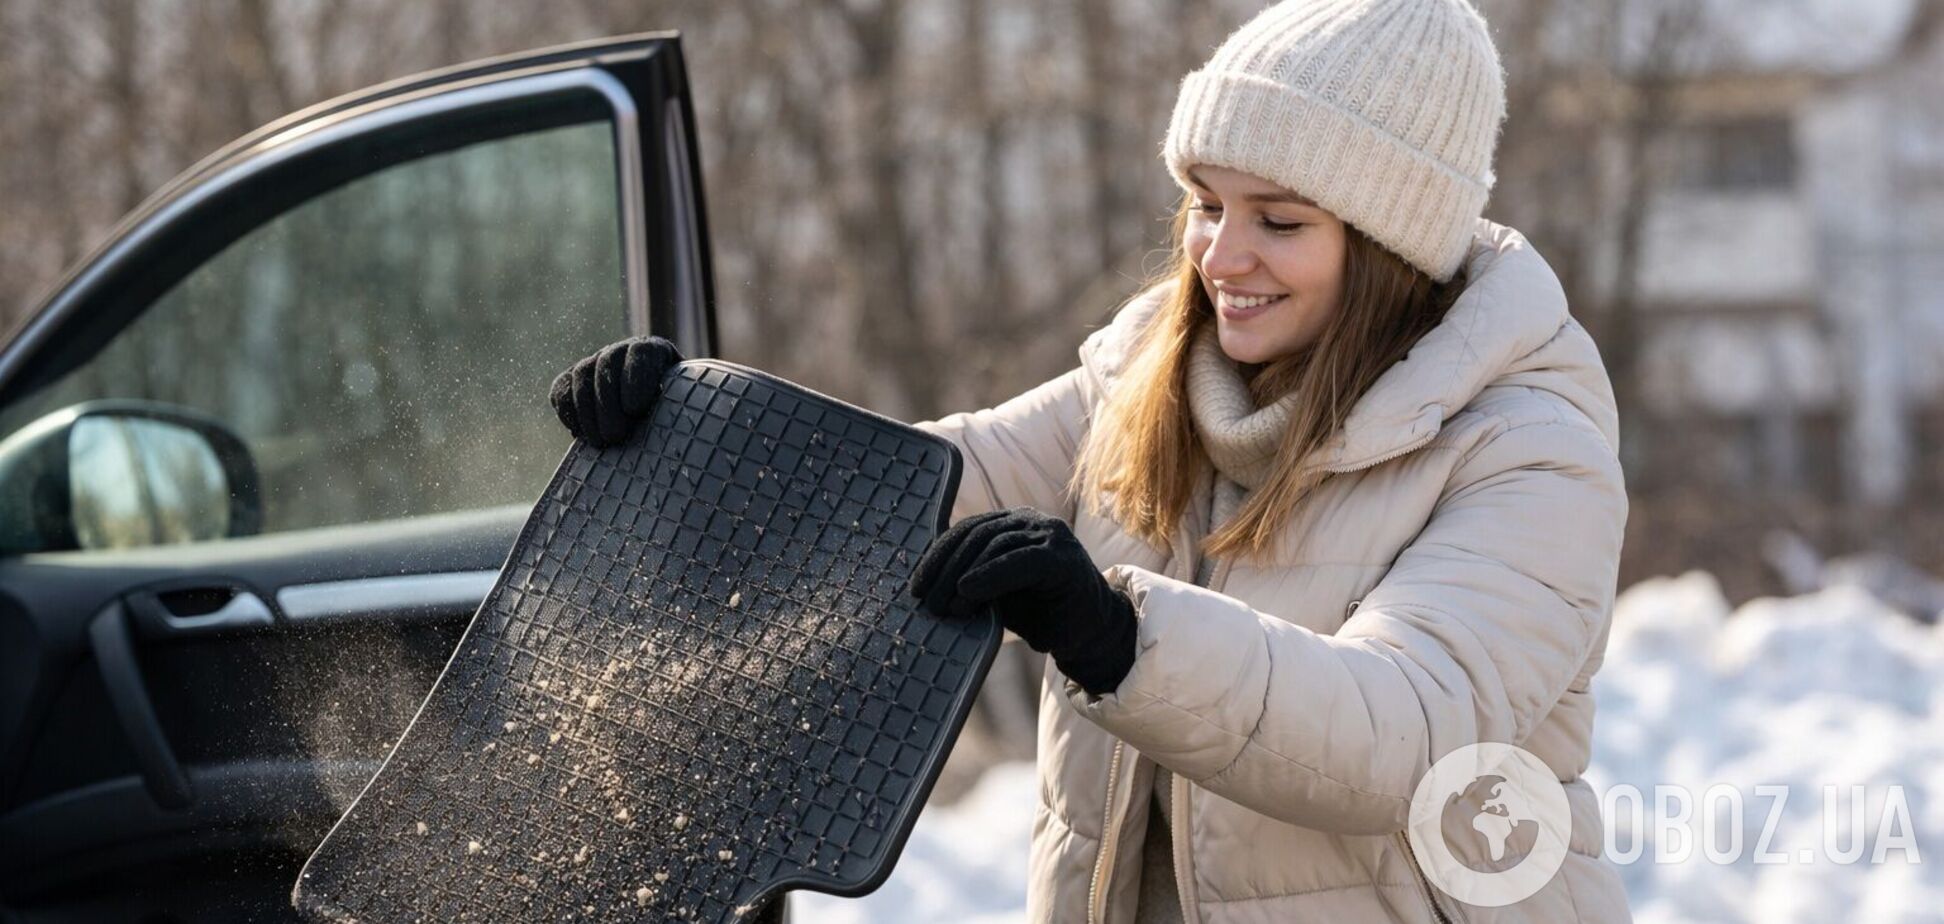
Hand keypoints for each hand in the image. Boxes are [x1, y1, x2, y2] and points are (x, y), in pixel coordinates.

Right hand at [548, 336, 683, 447]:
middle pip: (607, 363)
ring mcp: (595, 362)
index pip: (642, 351)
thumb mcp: (684, 408)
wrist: (654, 420)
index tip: (635, 409)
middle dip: (608, 403)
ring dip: (586, 411)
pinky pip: (561, 388)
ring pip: (582, 375)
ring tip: (600, 442)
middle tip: (615, 436)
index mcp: (655, 351)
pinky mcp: (571, 380)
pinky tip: (580, 434)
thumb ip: (682, 408)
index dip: (636, 377)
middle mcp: (622, 350)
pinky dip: (567, 411)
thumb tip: (694, 425)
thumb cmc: (676, 417)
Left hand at [906, 508, 1136, 695]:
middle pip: (976, 534)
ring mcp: (1050, 535)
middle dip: (945, 568)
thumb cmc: (1040, 614)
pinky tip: (969, 592)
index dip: (937, 555)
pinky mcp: (1063, 557)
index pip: (966, 530)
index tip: (916, 587)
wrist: (1090, 634)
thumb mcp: (997, 593)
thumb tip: (925, 586)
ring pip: (994, 544)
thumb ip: (970, 579)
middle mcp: (1031, 521)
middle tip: (926, 602)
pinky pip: (1020, 561)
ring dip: (963, 576)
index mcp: (1012, 524)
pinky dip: (990, 576)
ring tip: (947, 608)